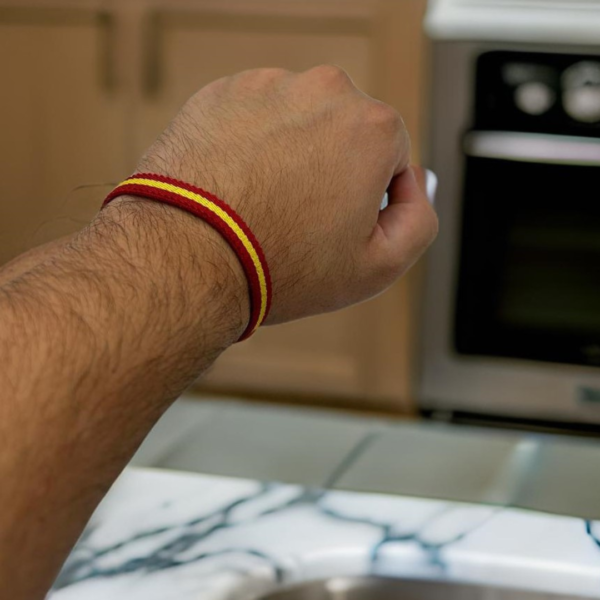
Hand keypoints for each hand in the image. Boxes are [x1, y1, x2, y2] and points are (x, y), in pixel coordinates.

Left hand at [137, 66, 437, 323]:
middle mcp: (325, 92)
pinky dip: (249, 145)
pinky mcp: (223, 92)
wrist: (190, 255)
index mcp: (372, 128)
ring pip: (296, 123)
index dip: (366, 196)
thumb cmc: (278, 263)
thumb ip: (419, 220)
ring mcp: (269, 87)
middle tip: (300, 216)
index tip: (338, 221)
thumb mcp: (378, 266)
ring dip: (288, 154)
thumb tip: (414, 186)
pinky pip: (252, 118)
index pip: (388, 157)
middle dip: (330, 169)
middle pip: (343, 134)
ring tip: (264, 203)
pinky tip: (237, 185)